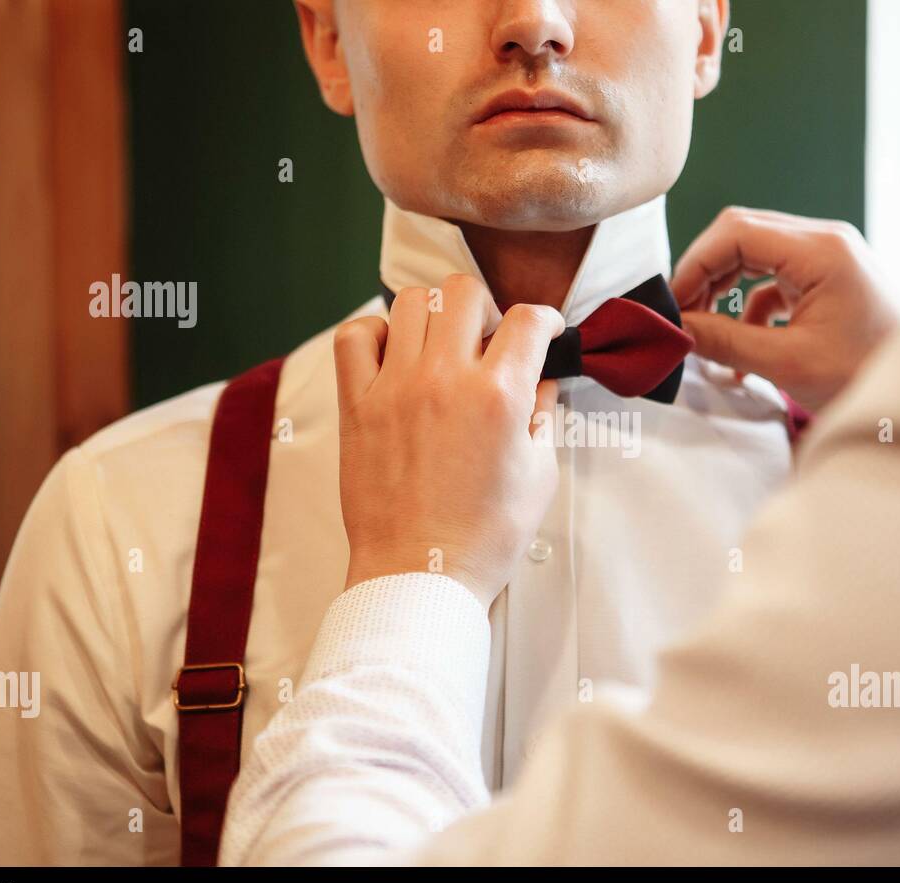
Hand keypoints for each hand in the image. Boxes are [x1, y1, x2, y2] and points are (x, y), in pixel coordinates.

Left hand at [333, 275, 563, 606]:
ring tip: (441, 347)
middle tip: (488, 339)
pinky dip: (375, 333)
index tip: (542, 329)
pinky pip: (355, 337)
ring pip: (410, 303)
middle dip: (486, 307)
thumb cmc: (484, 537)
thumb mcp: (540, 476)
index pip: (527, 320)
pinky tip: (394, 356)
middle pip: (463, 292)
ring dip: (434, 315)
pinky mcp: (358, 406)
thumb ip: (543, 417)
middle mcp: (446, 380)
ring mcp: (396, 389)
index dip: (543, 318)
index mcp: (499, 396)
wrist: (421, 574)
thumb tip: (543, 380)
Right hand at [670, 207, 899, 409]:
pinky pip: (774, 277)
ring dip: (724, 288)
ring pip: (755, 253)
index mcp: (821, 250)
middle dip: (705, 273)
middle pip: (742, 234)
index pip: (735, 232)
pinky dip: (749, 306)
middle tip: (683, 317)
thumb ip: (725, 341)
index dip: (695, 264)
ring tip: (704, 330)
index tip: (674, 305)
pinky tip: (739, 347)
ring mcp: (830, 257)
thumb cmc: (865, 377)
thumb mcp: (787, 363)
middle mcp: (827, 241)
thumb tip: (677, 330)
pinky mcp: (829, 278)